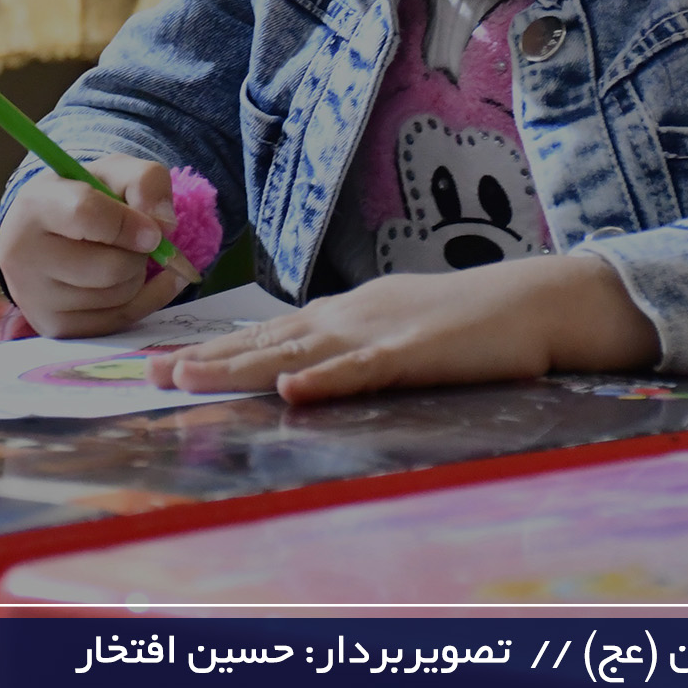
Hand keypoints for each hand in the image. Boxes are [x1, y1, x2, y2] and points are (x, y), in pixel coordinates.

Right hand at [0, 156, 189, 336]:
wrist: (47, 232)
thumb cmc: (84, 196)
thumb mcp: (114, 172)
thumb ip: (145, 181)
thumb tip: (165, 224)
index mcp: (35, 205)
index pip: (86, 214)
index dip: (130, 224)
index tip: (153, 230)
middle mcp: (23, 256)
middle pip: (110, 268)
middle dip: (138, 254)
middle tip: (136, 240)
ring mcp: (34, 298)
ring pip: (118, 296)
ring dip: (137, 276)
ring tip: (122, 255)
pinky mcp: (53, 327)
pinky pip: (119, 321)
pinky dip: (144, 300)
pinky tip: (147, 281)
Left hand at [148, 253, 660, 403]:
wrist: (537, 300)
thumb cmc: (475, 320)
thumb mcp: (402, 328)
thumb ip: (356, 347)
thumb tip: (311, 366)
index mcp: (347, 311)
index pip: (270, 332)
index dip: (218, 347)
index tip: (168, 362)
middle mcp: (351, 314)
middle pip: (267, 339)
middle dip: (208, 358)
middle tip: (151, 374)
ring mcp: (380, 331)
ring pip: (297, 351)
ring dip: (240, 366)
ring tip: (189, 379)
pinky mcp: (415, 351)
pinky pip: (361, 368)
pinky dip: (324, 378)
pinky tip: (290, 388)